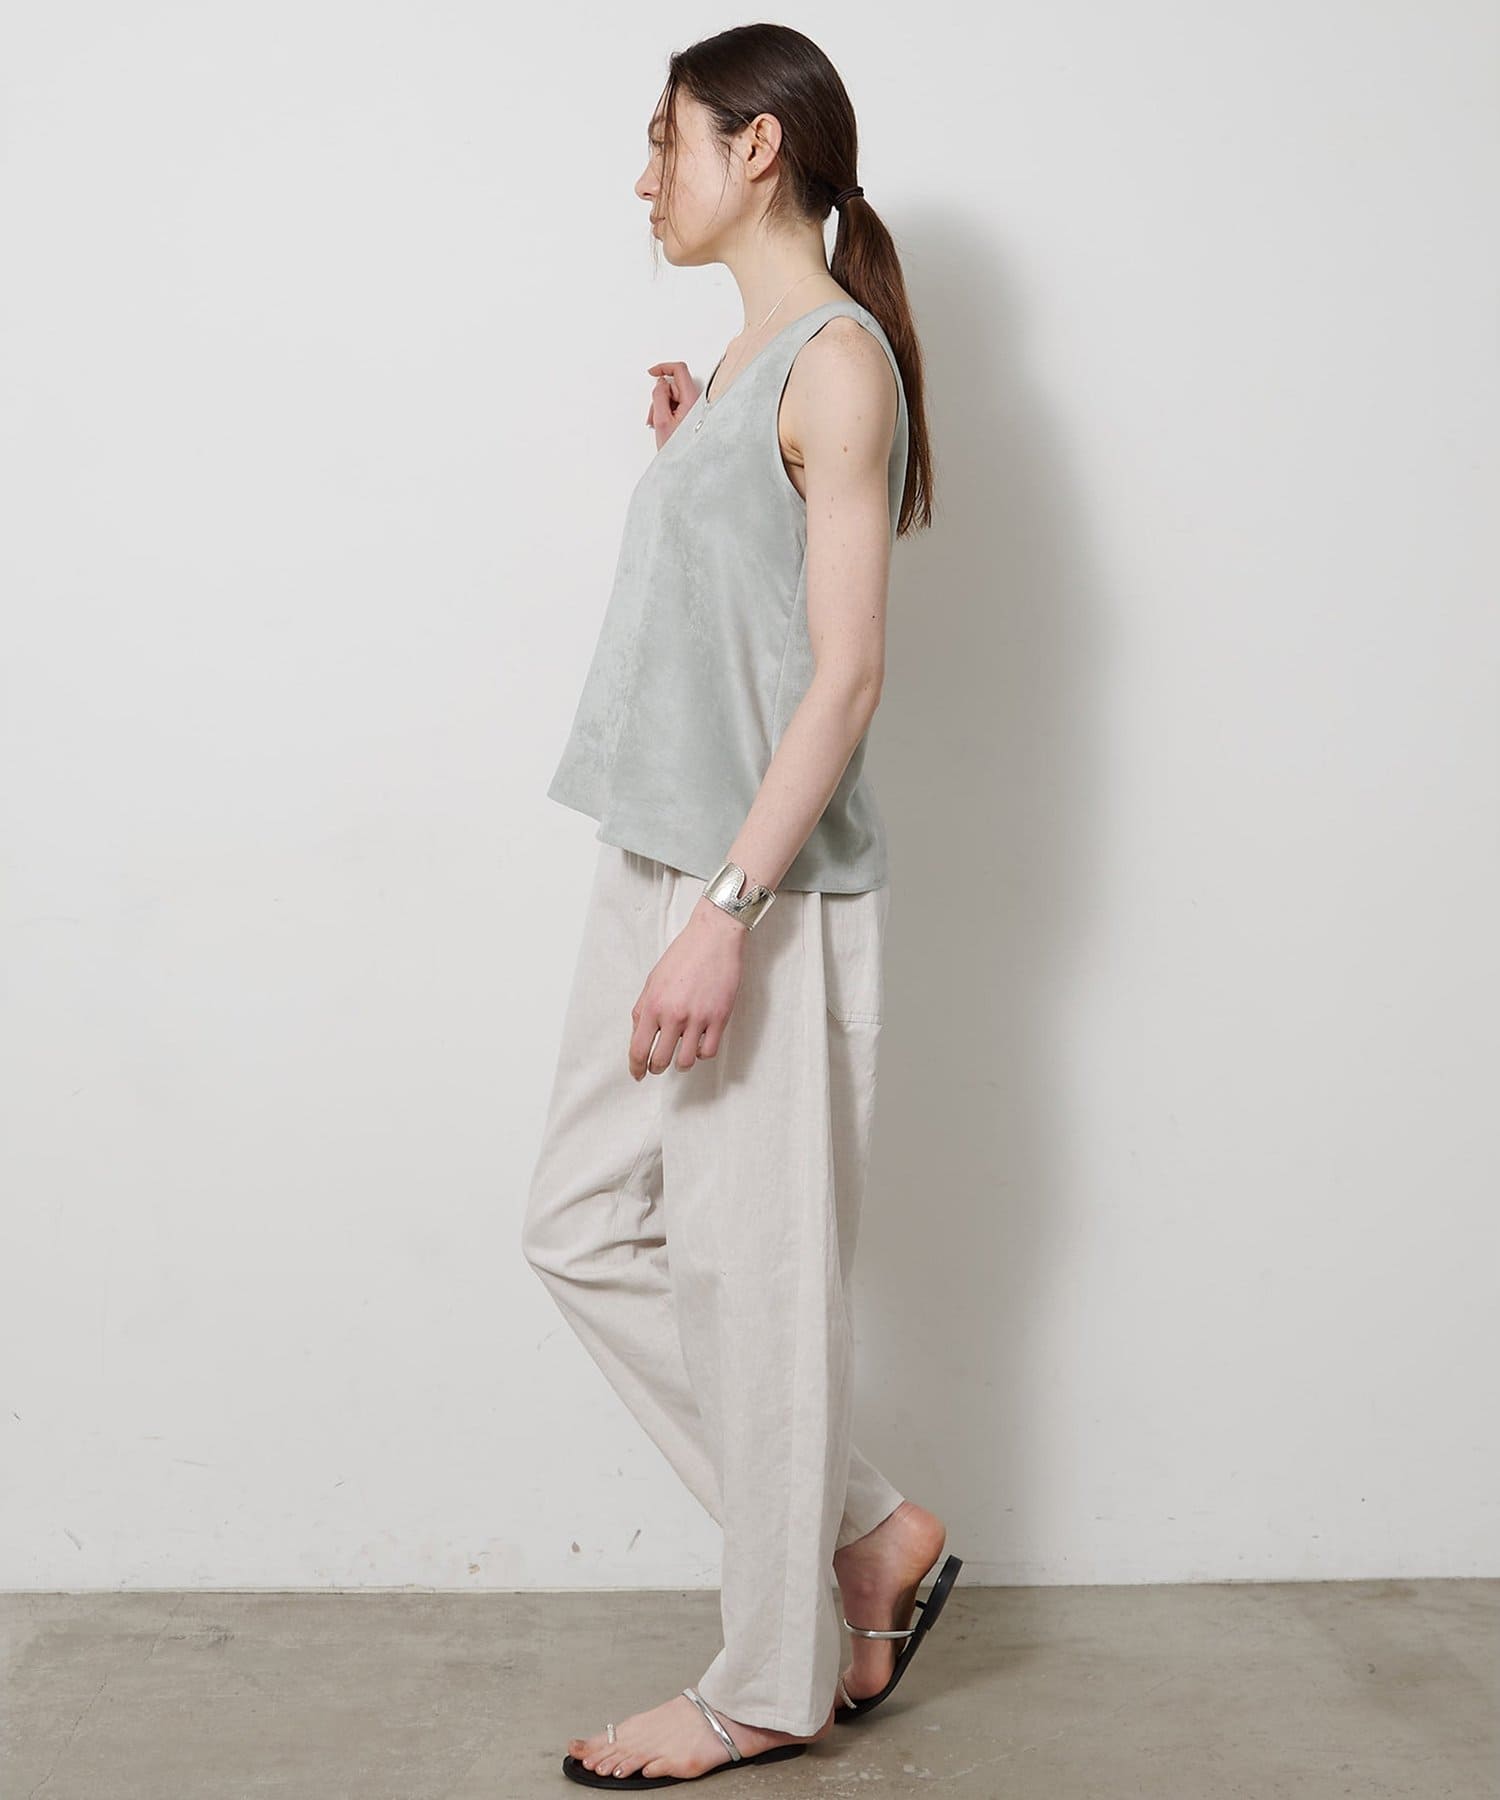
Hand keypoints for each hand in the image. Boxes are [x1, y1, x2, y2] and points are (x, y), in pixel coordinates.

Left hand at [629, 896, 746, 1077]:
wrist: (713, 938)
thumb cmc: (683, 955)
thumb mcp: (653, 980)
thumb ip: (643, 1009)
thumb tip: (638, 1035)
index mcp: (653, 1005)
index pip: (639, 1049)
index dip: (636, 1067)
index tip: (638, 1074)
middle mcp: (674, 1015)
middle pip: (660, 1061)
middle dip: (656, 1068)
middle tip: (658, 1066)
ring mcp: (698, 1018)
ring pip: (686, 1061)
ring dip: (680, 1064)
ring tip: (680, 1055)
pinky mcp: (719, 1017)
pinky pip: (708, 1051)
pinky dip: (701, 1054)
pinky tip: (699, 1045)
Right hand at [645, 361, 699, 449]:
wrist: (686, 467)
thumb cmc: (677, 448)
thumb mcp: (662, 420)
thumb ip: (659, 396)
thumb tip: (660, 383)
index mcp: (692, 400)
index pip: (680, 370)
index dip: (664, 367)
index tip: (653, 372)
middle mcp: (697, 402)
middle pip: (674, 386)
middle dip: (660, 397)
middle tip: (655, 414)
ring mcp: (695, 408)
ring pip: (673, 397)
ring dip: (662, 407)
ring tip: (659, 424)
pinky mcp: (692, 414)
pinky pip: (677, 406)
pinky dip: (667, 412)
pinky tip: (665, 425)